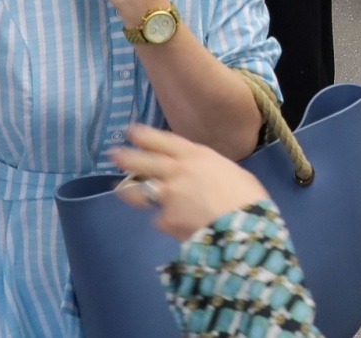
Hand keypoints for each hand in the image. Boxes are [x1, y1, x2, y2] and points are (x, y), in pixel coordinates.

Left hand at [112, 124, 267, 241]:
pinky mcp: (165, 220)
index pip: (163, 141)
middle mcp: (176, 171)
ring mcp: (167, 196)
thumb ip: (210, 170)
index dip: (144, 136)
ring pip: (138, 190)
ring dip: (126, 189)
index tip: (130, 132)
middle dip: (126, 157)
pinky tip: (169, 224)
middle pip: (143, 161)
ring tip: (118, 188)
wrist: (243, 229)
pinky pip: (158, 219)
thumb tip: (205, 176)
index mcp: (196, 155)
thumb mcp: (231, 172)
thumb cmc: (247, 197)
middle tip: (113, 154)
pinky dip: (163, 221)